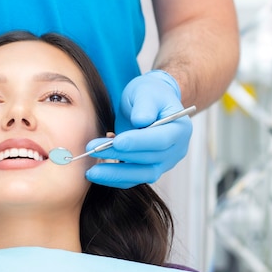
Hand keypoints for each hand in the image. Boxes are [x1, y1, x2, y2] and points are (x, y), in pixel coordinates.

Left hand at [86, 70, 192, 188]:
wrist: (149, 104)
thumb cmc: (149, 95)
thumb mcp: (146, 92)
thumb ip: (145, 106)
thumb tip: (141, 121)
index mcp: (180, 129)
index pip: (161, 140)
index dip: (139, 142)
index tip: (117, 142)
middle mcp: (175, 150)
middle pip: (148, 159)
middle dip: (118, 155)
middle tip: (93, 150)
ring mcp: (163, 163)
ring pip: (140, 174)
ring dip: (114, 174)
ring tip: (91, 171)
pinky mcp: (148, 170)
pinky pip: (131, 179)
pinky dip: (113, 178)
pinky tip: (96, 174)